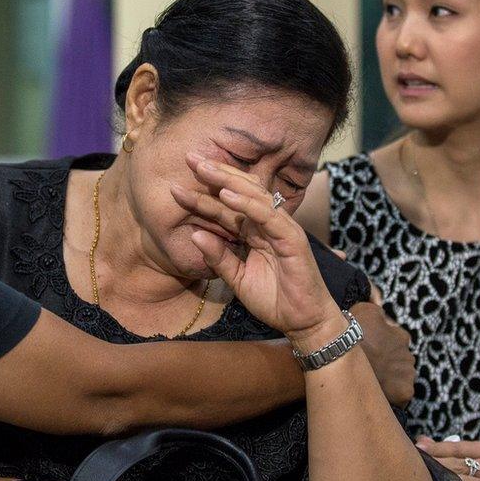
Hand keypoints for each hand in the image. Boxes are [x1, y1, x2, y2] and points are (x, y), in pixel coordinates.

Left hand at [171, 153, 342, 344]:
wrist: (303, 322)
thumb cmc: (275, 300)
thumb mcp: (237, 279)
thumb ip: (218, 258)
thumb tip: (194, 235)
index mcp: (254, 232)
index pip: (226, 207)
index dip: (203, 194)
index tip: (175, 185)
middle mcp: (267, 225)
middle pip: (240, 192)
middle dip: (215, 174)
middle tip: (190, 158)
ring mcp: (281, 229)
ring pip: (254, 196)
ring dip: (228, 181)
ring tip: (204, 169)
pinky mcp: (292, 238)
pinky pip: (267, 216)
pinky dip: (247, 204)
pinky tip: (227, 195)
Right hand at [351, 303, 414, 406]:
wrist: (340, 357)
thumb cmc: (352, 333)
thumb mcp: (364, 309)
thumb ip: (376, 304)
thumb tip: (380, 300)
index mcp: (401, 335)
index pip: (395, 339)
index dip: (380, 344)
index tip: (367, 348)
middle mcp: (408, 354)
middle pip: (398, 360)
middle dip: (387, 362)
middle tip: (368, 366)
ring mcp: (407, 374)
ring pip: (400, 377)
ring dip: (389, 378)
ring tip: (371, 381)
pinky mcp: (404, 392)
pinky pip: (401, 394)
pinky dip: (392, 394)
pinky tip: (378, 393)